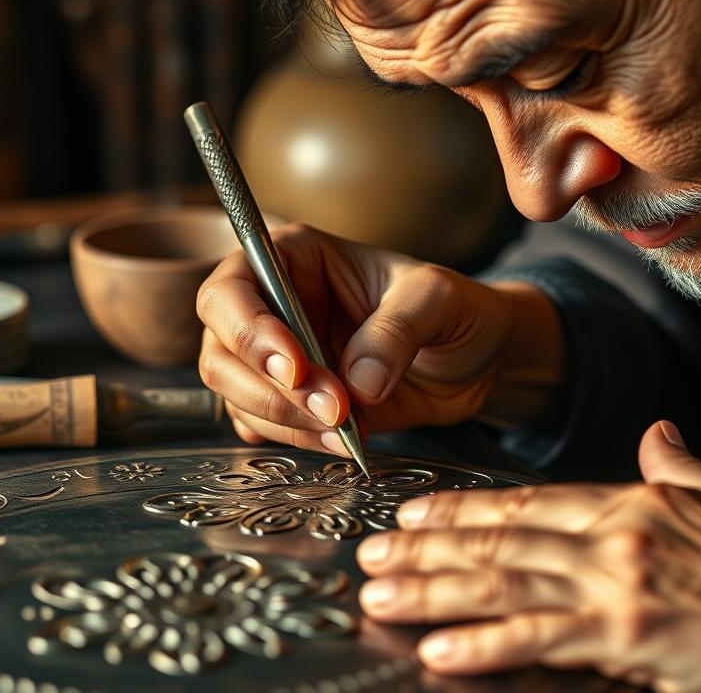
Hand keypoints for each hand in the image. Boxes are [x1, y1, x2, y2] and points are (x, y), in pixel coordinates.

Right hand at [197, 223, 564, 453]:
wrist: (479, 362)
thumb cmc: (456, 312)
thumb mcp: (438, 300)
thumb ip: (397, 330)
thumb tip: (358, 382)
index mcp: (296, 258)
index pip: (233, 289)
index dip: (249, 331)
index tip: (294, 368)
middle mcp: (275, 306)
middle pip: (222, 350)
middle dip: (272, 389)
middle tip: (333, 409)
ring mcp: (278, 358)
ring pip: (236, 395)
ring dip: (285, 421)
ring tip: (346, 429)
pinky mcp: (292, 403)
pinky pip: (264, 428)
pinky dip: (295, 442)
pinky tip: (340, 441)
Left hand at [356, 421, 700, 691]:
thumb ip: (684, 468)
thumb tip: (657, 436)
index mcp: (631, 503)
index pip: (525, 502)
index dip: (462, 507)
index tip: (413, 511)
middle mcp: (609, 537)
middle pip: (497, 538)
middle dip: (425, 546)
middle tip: (370, 552)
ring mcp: (614, 584)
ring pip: (501, 581)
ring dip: (432, 588)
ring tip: (380, 593)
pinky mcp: (628, 635)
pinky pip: (540, 638)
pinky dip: (485, 644)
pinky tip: (440, 650)